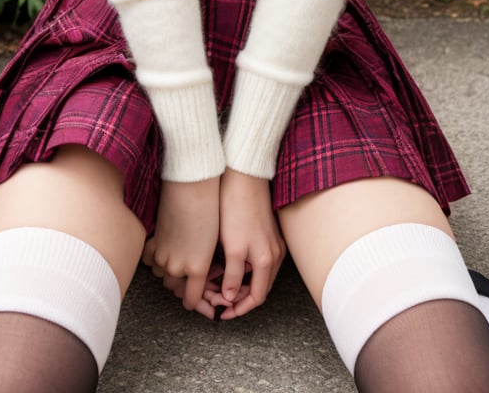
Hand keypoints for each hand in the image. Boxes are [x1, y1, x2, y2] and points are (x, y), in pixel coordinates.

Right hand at [143, 177, 220, 315]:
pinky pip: (150, 260)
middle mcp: (177, 266)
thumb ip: (207, 266)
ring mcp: (162, 254)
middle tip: (199, 283)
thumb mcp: (216, 244)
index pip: (192, 299)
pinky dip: (157, 260)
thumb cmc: (211, 210)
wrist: (192, 187)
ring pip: (163, 276)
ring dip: (172, 276)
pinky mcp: (153, 241)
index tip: (205, 303)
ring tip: (184, 268)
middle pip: (176, 289)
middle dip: (186, 290)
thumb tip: (203, 276)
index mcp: (197, 269)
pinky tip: (165, 255)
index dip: (199, 304)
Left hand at [207, 168, 285, 319]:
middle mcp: (275, 255)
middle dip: (236, 297)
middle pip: (258, 287)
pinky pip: (258, 260)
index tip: (220, 313)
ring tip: (216, 282)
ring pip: (257, 274)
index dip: (238, 309)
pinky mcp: (268, 233)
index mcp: (267, 261)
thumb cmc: (237, 208)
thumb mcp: (232, 247)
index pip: (257, 298)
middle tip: (214, 297)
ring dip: (238, 283)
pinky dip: (243, 268)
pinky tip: (226, 264)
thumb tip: (231, 297)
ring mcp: (273, 243)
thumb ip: (233, 276)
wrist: (244, 176)